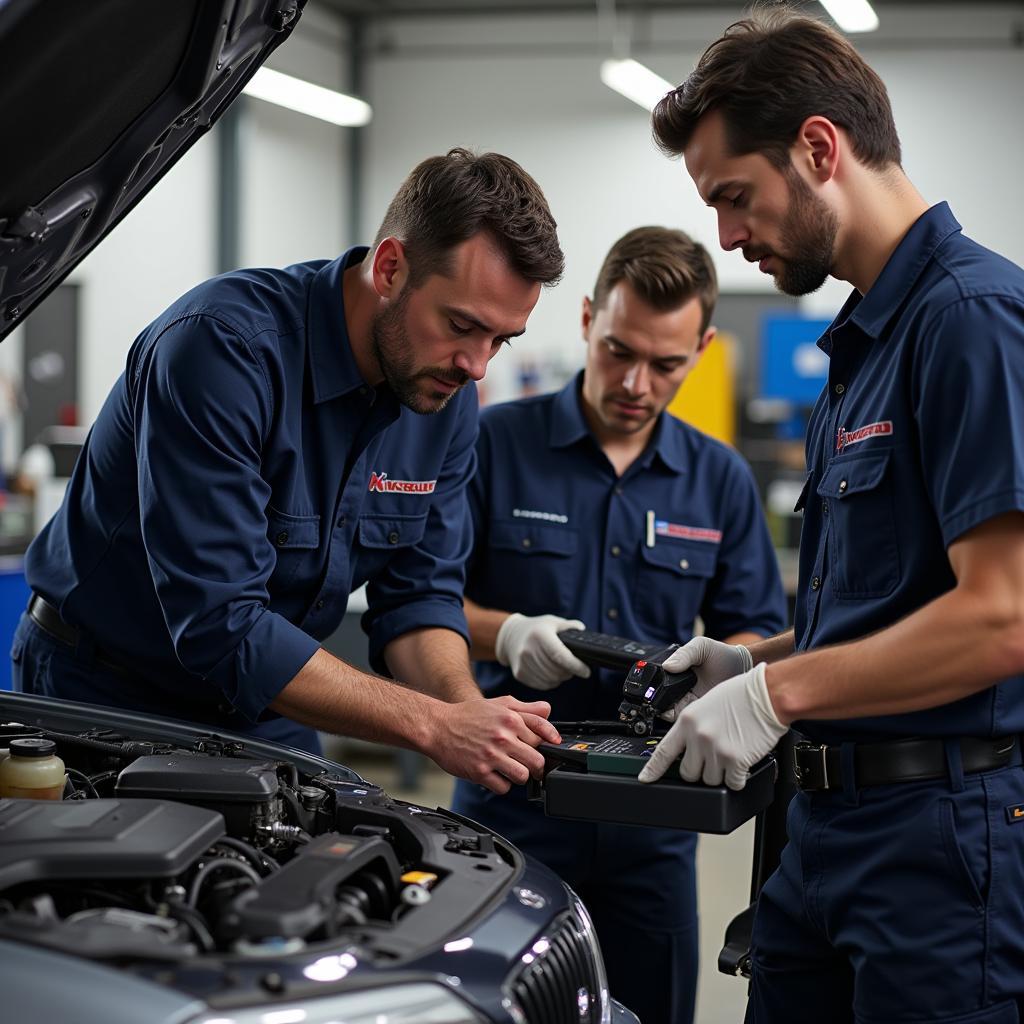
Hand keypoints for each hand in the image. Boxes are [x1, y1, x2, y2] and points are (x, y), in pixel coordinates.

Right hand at [426, 695, 561, 793]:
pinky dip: (502, 784)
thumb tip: (548, 710)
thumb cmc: (467, 715)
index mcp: (510, 718)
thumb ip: (525, 708)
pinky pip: (503, 787)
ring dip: (520, 775)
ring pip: (523, 776)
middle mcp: (503, 736)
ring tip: (511, 769)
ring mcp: (491, 755)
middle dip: (536, 764)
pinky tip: (496, 775)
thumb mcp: (499, 704)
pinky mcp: (480, 772)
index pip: (543, 734)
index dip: (549, 743)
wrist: (437, 726)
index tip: (551, 748)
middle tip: (529, 764)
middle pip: (537, 760)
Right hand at [494, 613, 591, 690]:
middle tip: (573, 666)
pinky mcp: (519, 674)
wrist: (510, 636)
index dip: (575, 666)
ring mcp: (522, 663)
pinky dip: (551, 682)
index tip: (586, 671)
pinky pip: (542, 684)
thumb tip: (582, 631)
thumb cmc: (536, 629)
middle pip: (557, 670)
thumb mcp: (552, 622)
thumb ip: (569, 626)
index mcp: (539, 635)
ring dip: (561, 677)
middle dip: (569, 671)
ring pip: (551, 680)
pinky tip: (551, 672)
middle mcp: (528, 649)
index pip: (560, 655)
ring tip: (561, 668)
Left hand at [638, 663, 785, 789]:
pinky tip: (742, 763)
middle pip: (688, 772)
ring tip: (731, 753)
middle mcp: (698, 736)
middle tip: (713, 758)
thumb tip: (688, 748)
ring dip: (721, 774)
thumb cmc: (741, 695)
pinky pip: (732, 783)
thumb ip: (693, 727)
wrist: (767, 694)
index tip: (645, 779)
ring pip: (710, 780)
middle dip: (699, 770)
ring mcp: (715, 750)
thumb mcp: (706, 704)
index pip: (664, 751)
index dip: (653, 769)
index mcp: (687, 720)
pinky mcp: (735, 760)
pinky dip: (737, 779)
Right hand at [659, 636, 752, 721]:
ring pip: (673, 715)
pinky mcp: (702, 713)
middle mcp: (679, 690)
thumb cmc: (722, 654)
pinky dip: (688, 721)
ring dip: (674, 715)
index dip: (653, 691)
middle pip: (662, 703)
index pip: (656, 687)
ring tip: (683, 709)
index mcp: (674, 674)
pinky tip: (694, 714)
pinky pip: (689, 721)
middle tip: (669, 703)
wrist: (744, 666)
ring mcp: (690, 703)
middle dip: (661, 705)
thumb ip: (683, 654)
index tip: (654, 693)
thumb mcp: (701, 647)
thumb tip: (667, 666)